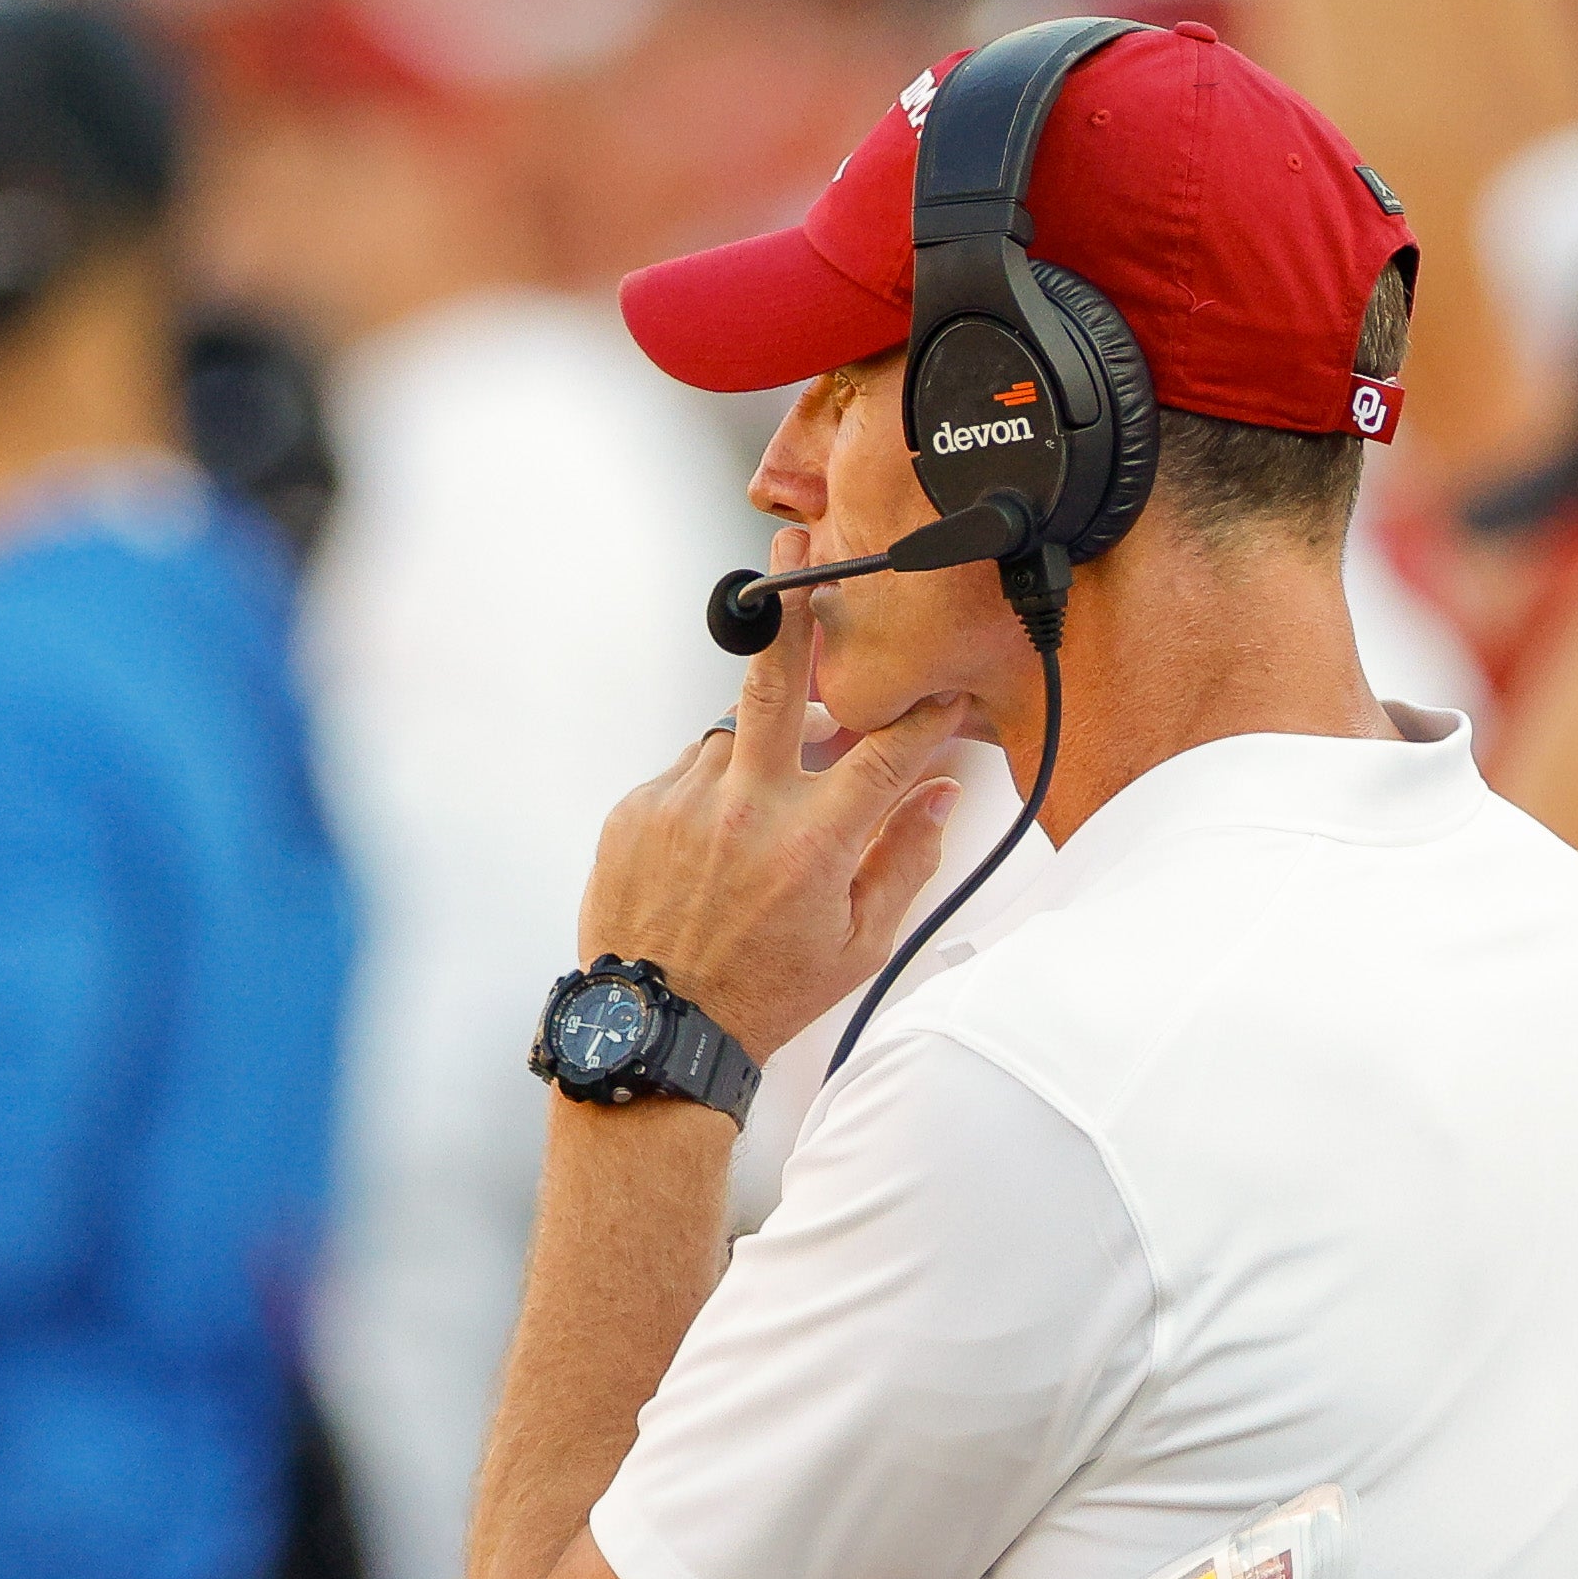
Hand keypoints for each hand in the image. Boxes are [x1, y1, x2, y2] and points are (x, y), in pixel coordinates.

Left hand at [575, 534, 972, 1063]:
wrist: (660, 1029)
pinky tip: (714, 848)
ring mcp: (683, 803)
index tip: (941, 694)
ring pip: (734, 737)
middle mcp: (746, 809)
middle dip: (792, 608)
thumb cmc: (766, 994)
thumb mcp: (860, 943)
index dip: (924, 717)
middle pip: (775, 678)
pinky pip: (687, 774)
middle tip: (795, 549)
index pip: (888, 750)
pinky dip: (710, 793)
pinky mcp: (636, 809)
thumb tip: (942, 796)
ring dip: (758, 757)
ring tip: (760, 820)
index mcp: (815, 842)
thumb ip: (907, 859)